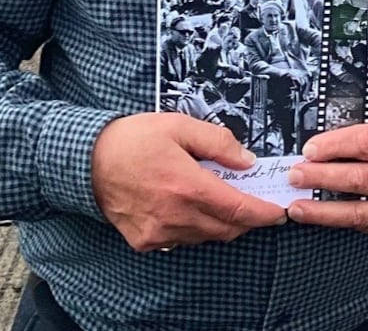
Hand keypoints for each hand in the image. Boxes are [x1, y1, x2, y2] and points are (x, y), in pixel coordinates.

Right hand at [91, 113, 285, 251]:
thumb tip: (247, 161)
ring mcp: (160, 233)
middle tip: (255, 200)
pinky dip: (194, 226)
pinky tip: (188, 205)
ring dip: (220, 222)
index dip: (264, 213)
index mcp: (187, 186)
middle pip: (226, 228)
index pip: (238, 209)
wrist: (87, 160)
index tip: (279, 211)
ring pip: (205, 236)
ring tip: (219, 196)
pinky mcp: (146, 241)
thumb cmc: (133, 139)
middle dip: (246, 217)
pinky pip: (182, 240)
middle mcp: (176, 216)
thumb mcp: (179, 126)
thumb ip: (218, 142)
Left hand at [285, 118, 367, 234]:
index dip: (334, 146)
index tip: (308, 150)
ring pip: (358, 211)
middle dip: (321, 177)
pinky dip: (338, 220)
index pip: (364, 143)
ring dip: (322, 211)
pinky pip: (364, 225)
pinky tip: (318, 216)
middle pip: (358, 178)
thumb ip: (358, 135)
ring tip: (296, 207)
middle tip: (295, 176)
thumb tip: (318, 145)